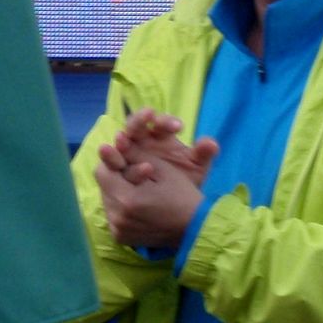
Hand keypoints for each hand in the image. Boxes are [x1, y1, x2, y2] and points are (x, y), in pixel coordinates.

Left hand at [95, 141, 204, 247]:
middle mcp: (118, 218)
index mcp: (127, 199)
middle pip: (103, 187)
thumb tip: (116, 140)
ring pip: (107, 201)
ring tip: (135, 187)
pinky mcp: (121, 238)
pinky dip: (121, 207)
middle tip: (132, 172)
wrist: (195, 228)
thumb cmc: (182, 194)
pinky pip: (113, 216)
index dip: (111, 161)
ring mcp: (118, 230)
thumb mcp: (162, 170)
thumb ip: (135, 154)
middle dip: (114, 176)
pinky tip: (136, 203)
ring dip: (117, 191)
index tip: (123, 158)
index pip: (101, 172)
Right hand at [99, 108, 218, 185]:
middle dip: (140, 120)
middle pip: (136, 124)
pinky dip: (111, 162)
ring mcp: (126, 152)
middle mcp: (141, 139)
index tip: (178, 127)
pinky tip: (116, 167)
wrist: (170, 205)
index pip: (160, 122)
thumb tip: (211, 144)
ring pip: (121, 141)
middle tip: (147, 117)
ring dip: (121, 139)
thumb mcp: (196, 168)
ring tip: (121, 141)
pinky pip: (111, 163)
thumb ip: (203, 155)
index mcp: (160, 134)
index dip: (167, 121)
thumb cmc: (183, 180)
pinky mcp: (116, 168)